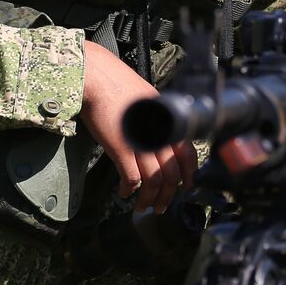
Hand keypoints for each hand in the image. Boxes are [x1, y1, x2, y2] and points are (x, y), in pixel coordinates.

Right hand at [79, 41, 196, 212]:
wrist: (96, 77)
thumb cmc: (115, 83)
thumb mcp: (146, 99)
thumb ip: (154, 119)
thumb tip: (154, 135)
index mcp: (166, 121)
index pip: (187, 153)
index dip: (188, 175)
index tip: (185, 187)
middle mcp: (158, 133)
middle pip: (171, 173)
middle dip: (167, 196)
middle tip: (159, 207)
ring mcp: (141, 142)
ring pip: (153, 181)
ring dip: (148, 199)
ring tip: (142, 207)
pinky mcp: (121, 148)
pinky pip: (131, 178)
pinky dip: (128, 190)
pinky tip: (123, 193)